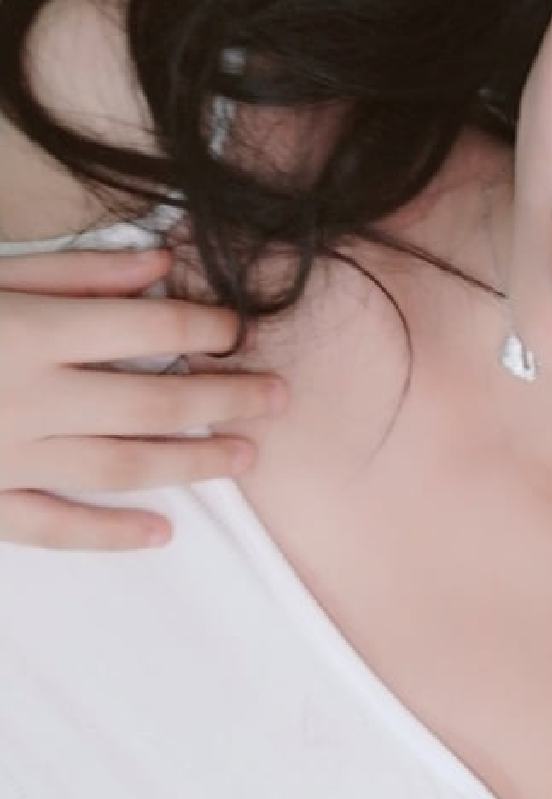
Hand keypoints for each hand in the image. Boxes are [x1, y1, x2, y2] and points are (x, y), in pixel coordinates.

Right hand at [0, 247, 285, 549]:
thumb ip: (77, 271)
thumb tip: (161, 265)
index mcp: (32, 332)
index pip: (145, 329)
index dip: (204, 328)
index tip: (240, 331)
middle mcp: (27, 398)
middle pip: (150, 403)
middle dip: (224, 398)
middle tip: (277, 397)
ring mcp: (5, 457)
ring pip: (118, 468)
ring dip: (190, 464)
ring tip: (246, 455)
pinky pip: (53, 526)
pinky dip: (109, 533)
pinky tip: (161, 532)